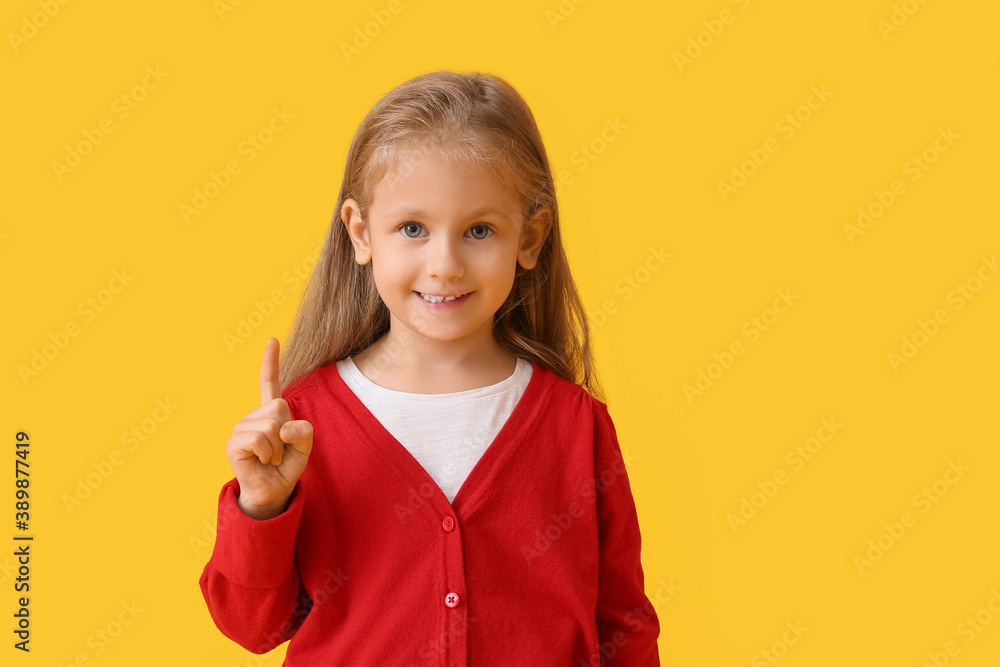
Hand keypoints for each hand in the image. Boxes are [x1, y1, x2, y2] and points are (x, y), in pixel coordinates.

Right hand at [226, 337, 313, 519]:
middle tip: (279, 450)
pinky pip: (259, 439)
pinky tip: (261, 461)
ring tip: (270, 457)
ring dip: (278, 448)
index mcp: (271, 412)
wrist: (274, 490)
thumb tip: (282, 429)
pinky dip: (267, 454)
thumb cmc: (287, 465)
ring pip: (271, 425)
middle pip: (279, 407)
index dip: (271, 361)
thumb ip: (304, 431)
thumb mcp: (305, 445)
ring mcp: (241, 427)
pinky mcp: (233, 442)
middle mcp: (253, 415)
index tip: (272, 339)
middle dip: (287, 433)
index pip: (269, 382)